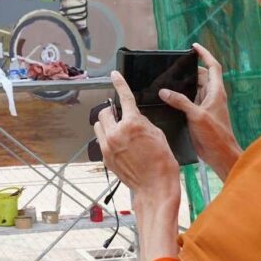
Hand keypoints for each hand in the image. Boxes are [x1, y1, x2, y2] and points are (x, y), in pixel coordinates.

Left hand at [94, 72, 179, 203]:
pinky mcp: (105, 158)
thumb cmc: (162, 160)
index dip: (119, 83)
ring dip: (107, 125)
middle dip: (112, 111)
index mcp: (132, 124)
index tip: (114, 75)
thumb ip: (142, 122)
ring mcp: (108, 146)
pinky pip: (101, 141)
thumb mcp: (157, 134)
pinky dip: (108, 139)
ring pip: (99, 126)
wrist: (155, 185)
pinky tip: (120, 146)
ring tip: (119, 132)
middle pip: (104, 112)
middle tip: (120, 117)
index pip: (123, 97)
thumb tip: (133, 117)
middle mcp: (116, 133)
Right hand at [158, 43, 240, 180]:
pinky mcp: (199, 115)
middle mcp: (212, 96)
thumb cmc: (215, 135)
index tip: (194, 47)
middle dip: (188, 71)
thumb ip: (180, 102)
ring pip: (194, 89)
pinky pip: (189, 101)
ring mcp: (206, 106)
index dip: (205, 55)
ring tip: (167, 80)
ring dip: (183, 84)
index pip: (213, 67)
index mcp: (216, 92)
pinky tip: (168, 98)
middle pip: (201, 77)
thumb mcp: (196, 116)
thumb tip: (164, 91)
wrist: (220, 154)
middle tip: (172, 67)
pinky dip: (180, 97)